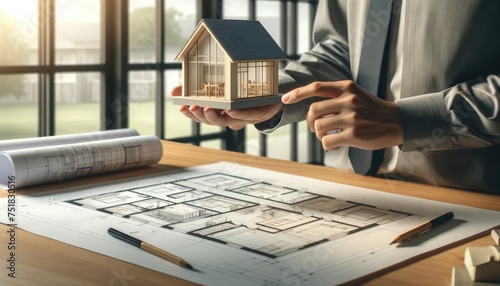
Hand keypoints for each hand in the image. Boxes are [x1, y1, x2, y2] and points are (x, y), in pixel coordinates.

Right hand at [170, 86, 282, 129]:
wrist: (269, 97)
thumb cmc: (240, 95)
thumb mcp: (216, 89)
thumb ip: (194, 90)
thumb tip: (172, 92)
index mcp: (221, 113)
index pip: (203, 117)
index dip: (192, 114)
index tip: (181, 107)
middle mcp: (231, 118)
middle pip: (215, 122)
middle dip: (203, 116)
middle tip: (194, 108)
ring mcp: (245, 117)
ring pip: (230, 120)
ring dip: (218, 116)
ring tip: (208, 109)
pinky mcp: (260, 113)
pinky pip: (250, 115)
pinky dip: (241, 114)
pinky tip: (232, 110)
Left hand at [281, 81, 402, 149]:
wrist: (398, 122)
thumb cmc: (373, 110)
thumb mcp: (356, 95)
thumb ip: (336, 97)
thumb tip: (311, 109)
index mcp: (346, 87)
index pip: (315, 87)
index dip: (297, 93)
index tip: (284, 99)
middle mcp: (348, 100)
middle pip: (313, 110)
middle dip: (310, 122)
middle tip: (317, 129)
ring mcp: (351, 117)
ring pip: (319, 127)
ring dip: (319, 135)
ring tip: (329, 137)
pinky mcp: (354, 134)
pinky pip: (327, 141)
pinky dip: (327, 145)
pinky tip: (336, 145)